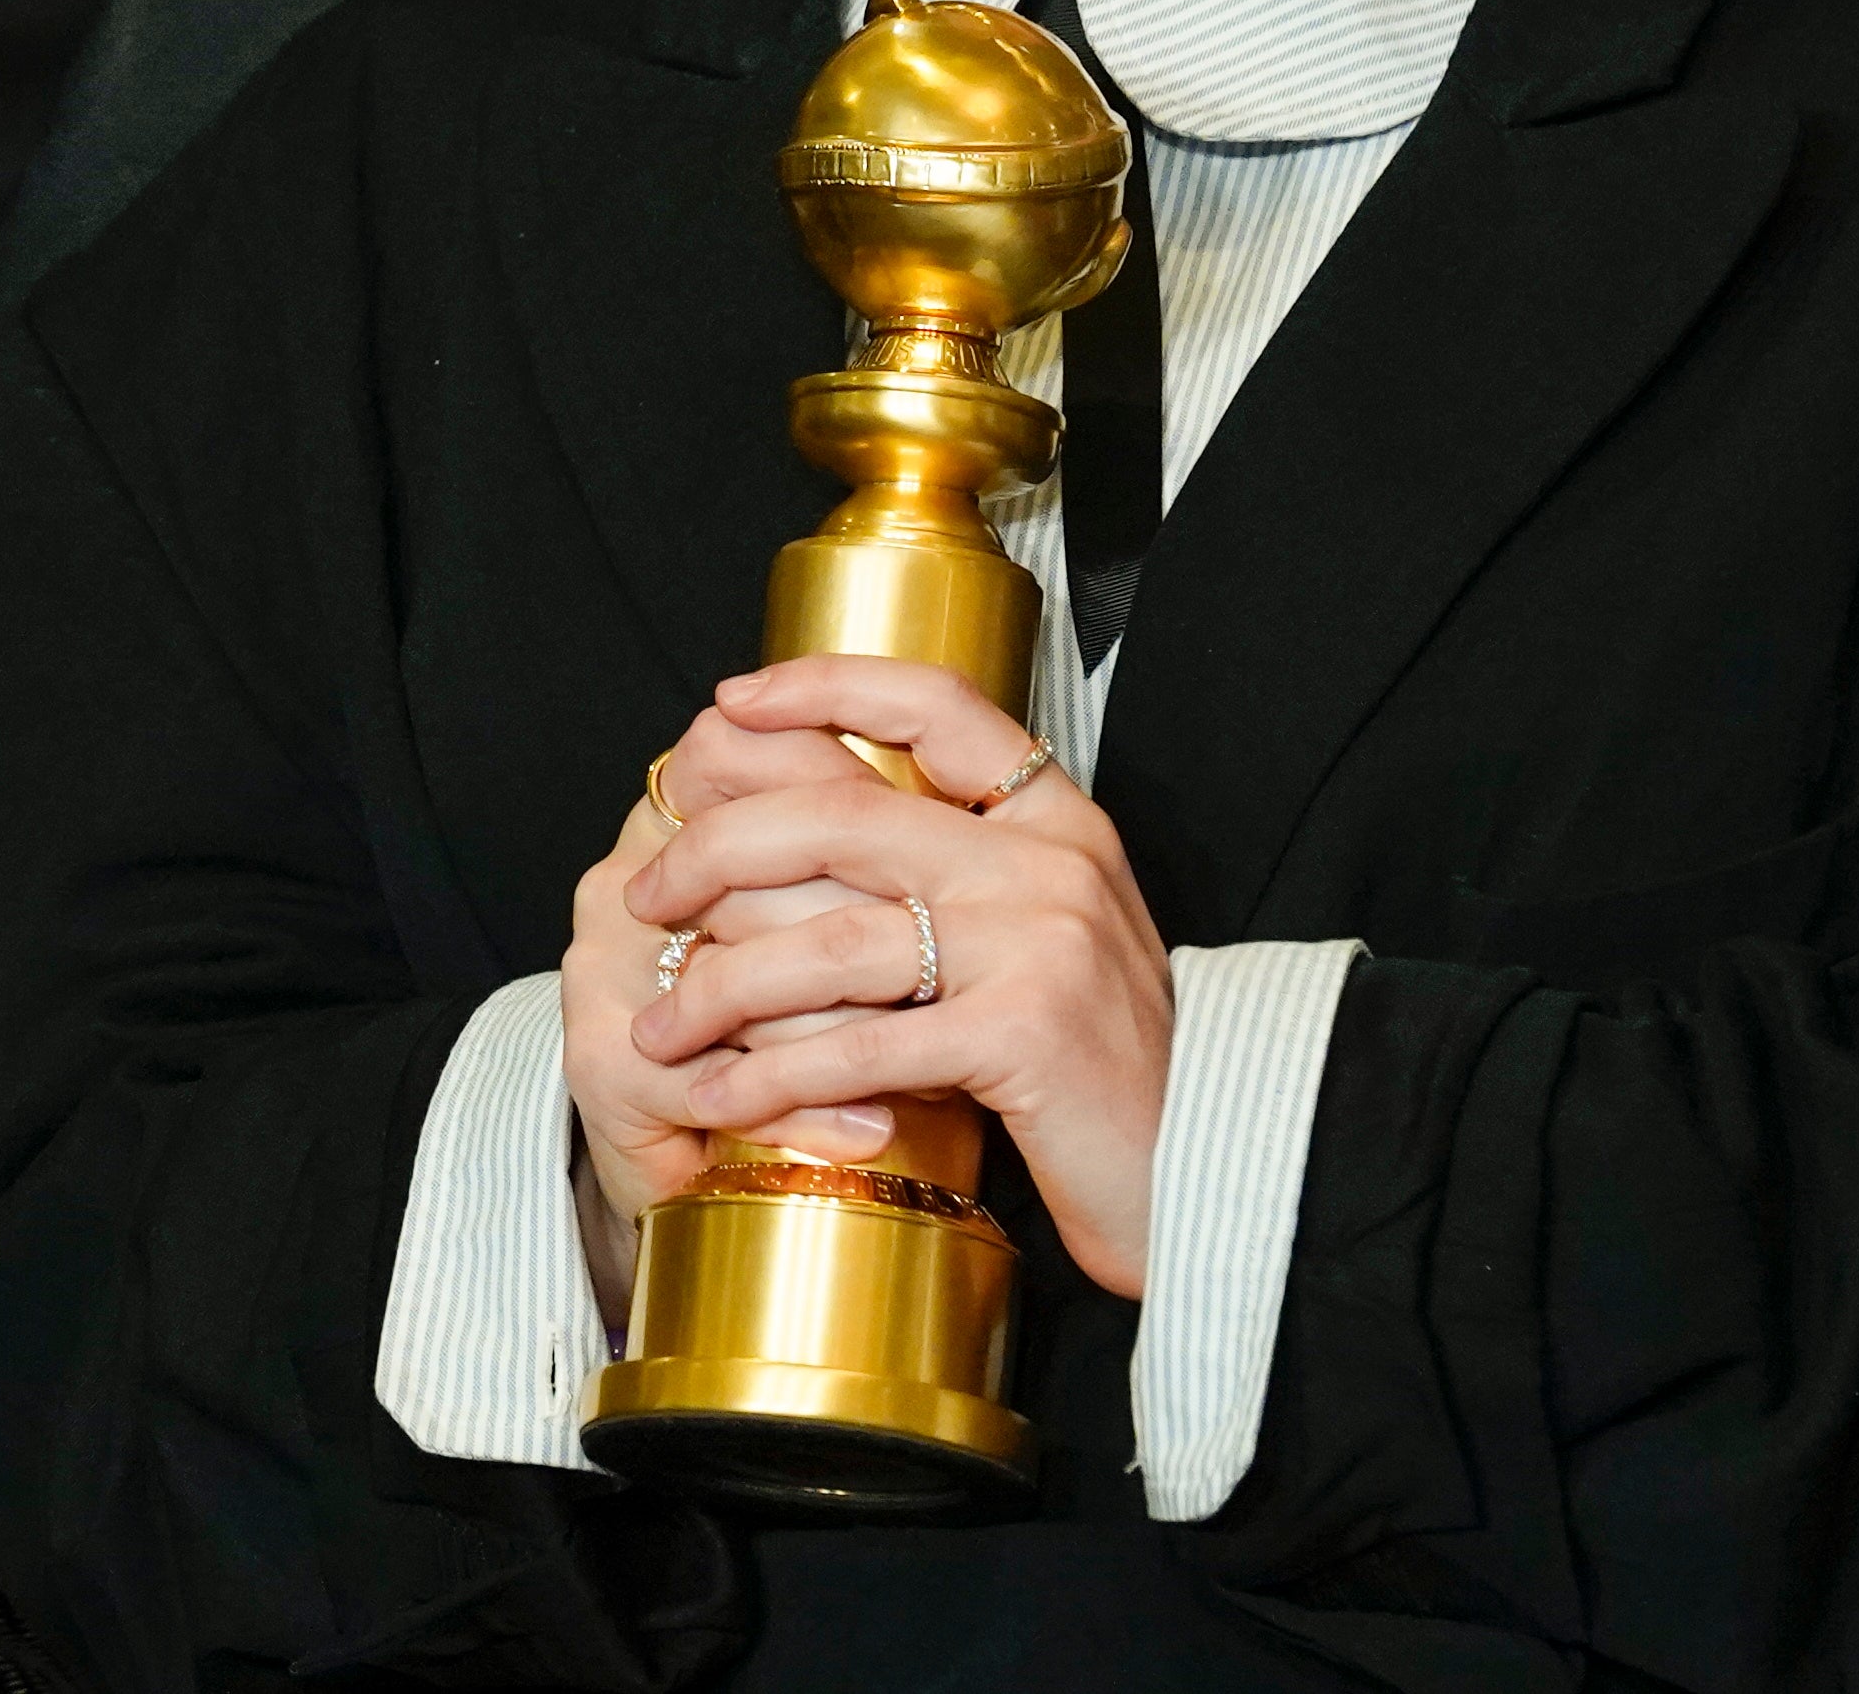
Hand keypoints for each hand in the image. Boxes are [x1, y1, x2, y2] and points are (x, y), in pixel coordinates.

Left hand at [613, 657, 1177, 1296]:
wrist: (1210, 1174)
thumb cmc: (1105, 1068)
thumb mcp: (1042, 940)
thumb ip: (956, 877)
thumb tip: (798, 838)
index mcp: (1057, 818)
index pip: (933, 704)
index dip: (822, 685)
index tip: (727, 704)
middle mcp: (1049, 859)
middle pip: (838, 815)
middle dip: (717, 852)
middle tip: (648, 897)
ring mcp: (1040, 941)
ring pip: (830, 940)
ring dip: (720, 988)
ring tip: (657, 1028)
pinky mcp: (1024, 1033)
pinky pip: (858, 1044)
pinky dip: (771, 1077)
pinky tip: (718, 1100)